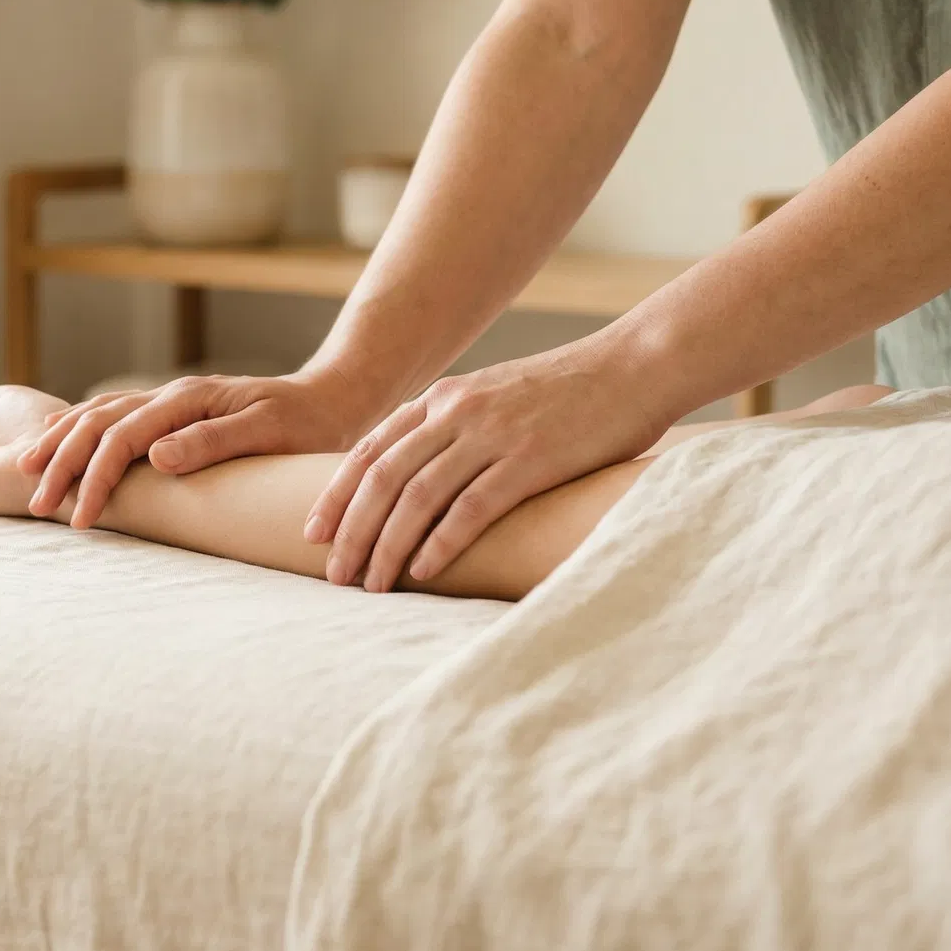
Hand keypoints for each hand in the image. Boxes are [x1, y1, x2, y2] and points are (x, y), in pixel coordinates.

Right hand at [17, 368, 380, 528]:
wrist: (331, 400)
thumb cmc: (306, 424)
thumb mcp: (268, 432)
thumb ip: (211, 442)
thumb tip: (154, 457)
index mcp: (188, 399)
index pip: (123, 437)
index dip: (96, 478)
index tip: (79, 518)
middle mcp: (171, 394)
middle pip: (97, 422)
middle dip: (61, 463)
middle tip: (36, 505)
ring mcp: (169, 400)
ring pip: (97, 414)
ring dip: (61, 444)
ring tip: (28, 472)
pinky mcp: (173, 412)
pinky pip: (112, 415)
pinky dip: (80, 427)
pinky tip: (60, 439)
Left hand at [305, 334, 678, 592]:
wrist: (636, 366)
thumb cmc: (571, 392)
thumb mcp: (497, 398)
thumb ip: (459, 428)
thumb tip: (424, 480)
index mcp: (444, 398)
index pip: (371, 449)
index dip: (336, 492)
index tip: (314, 531)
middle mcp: (456, 412)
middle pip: (382, 478)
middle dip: (351, 530)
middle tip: (334, 574)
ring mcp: (491, 434)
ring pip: (416, 497)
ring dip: (387, 546)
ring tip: (371, 584)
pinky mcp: (529, 460)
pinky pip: (470, 508)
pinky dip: (440, 543)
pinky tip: (422, 571)